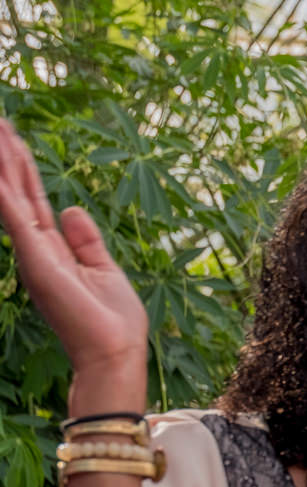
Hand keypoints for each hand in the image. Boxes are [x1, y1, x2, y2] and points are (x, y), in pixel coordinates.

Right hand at [0, 119, 147, 378]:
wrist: (114, 353)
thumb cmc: (112, 321)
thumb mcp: (104, 269)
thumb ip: (86, 239)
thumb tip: (71, 208)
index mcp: (53, 248)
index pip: (32, 196)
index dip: (21, 165)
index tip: (9, 133)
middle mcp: (36, 247)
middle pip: (16, 188)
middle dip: (4, 152)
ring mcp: (33, 253)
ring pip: (10, 195)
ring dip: (0, 162)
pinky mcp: (37, 260)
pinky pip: (15, 216)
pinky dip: (3, 191)